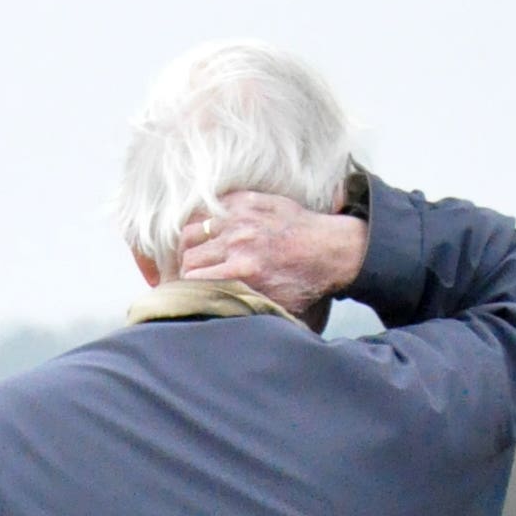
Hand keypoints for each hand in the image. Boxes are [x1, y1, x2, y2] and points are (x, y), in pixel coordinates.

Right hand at [178, 192, 367, 314]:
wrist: (332, 249)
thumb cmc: (303, 282)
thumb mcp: (273, 307)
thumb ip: (240, 309)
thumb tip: (212, 315)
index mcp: (241, 271)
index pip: (190, 278)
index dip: (183, 287)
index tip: (185, 290)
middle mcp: (237, 242)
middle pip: (187, 255)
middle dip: (184, 268)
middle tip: (189, 274)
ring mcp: (241, 217)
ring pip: (193, 229)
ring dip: (189, 244)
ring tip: (195, 253)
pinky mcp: (247, 200)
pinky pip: (210, 207)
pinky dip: (204, 221)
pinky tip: (208, 232)